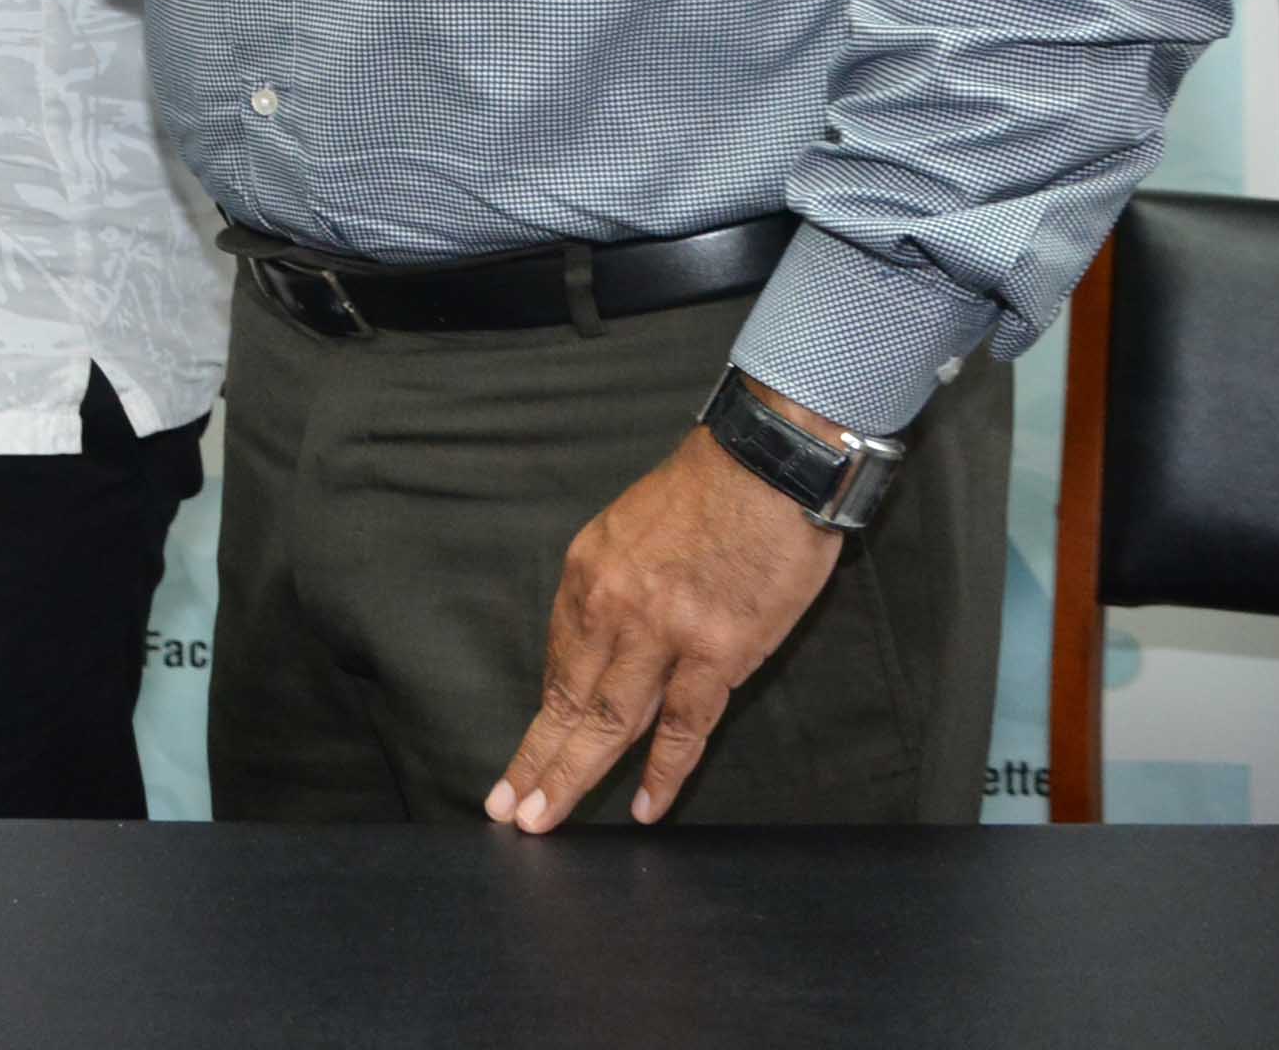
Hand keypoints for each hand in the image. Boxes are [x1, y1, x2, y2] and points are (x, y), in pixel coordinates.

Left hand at [488, 404, 849, 831]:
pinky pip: (683, 727)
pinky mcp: (718, 651)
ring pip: (610, 723)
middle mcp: (614, 605)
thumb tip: (605, 653)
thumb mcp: (631, 529)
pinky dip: (663, 772)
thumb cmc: (711, 490)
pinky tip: (644, 807)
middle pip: (570, 701)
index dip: (541, 717)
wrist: (772, 459)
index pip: (559, 661)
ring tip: (544, 820)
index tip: (521, 758)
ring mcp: (664, 632)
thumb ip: (614, 591)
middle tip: (506, 810)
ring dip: (575, 776)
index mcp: (589, 573)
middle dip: (536, 761)